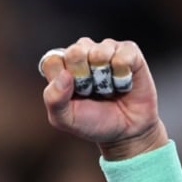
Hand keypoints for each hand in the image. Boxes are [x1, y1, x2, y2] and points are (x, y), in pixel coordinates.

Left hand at [39, 37, 167, 159]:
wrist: (126, 132)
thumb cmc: (92, 122)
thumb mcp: (65, 119)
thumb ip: (54, 99)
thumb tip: (64, 74)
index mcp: (60, 66)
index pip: (52, 60)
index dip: (63, 79)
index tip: (73, 94)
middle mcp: (81, 53)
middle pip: (75, 51)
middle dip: (85, 77)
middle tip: (92, 91)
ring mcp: (105, 49)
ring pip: (101, 52)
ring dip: (106, 77)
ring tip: (109, 88)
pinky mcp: (129, 51)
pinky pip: (124, 54)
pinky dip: (124, 74)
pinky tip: (123, 83)